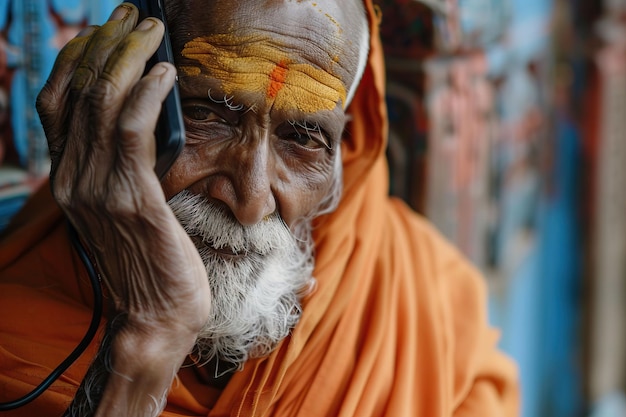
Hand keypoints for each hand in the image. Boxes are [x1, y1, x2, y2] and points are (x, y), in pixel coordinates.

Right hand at [36, 2, 209, 366]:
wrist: (155, 316)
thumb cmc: (150, 261)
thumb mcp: (126, 207)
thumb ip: (122, 166)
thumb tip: (144, 117)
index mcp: (69, 178)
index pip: (59, 102)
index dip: (80, 58)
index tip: (108, 29)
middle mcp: (74, 178)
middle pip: (78, 91)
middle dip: (107, 43)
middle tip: (135, 15)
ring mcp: (98, 188)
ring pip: (103, 102)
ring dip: (129, 56)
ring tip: (153, 30)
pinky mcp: (132, 198)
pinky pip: (132, 130)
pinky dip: (147, 94)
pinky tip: (166, 74)